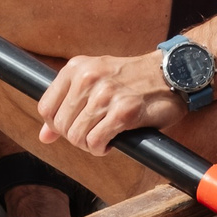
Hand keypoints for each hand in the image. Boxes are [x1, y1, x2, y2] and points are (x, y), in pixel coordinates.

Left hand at [36, 51, 185, 155]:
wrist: (172, 74)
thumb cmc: (132, 80)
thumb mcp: (95, 81)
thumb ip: (67, 105)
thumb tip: (44, 136)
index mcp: (77, 67)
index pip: (46, 109)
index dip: (56, 126)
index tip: (73, 127)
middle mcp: (88, 77)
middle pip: (61, 126)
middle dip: (75, 137)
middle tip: (94, 133)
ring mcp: (106, 94)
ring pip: (77, 136)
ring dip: (89, 144)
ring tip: (104, 137)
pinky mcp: (123, 111)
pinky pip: (96, 142)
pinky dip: (101, 148)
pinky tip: (112, 141)